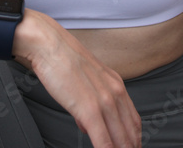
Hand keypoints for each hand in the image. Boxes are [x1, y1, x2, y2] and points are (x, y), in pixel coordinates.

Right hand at [14, 11, 141, 147]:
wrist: (48, 44)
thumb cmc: (62, 59)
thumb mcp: (85, 80)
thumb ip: (90, 103)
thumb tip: (88, 125)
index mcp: (115, 85)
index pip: (134, 121)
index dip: (134, 140)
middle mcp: (114, 92)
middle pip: (131, 133)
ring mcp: (104, 101)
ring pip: (121, 140)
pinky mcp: (89, 109)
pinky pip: (104, 141)